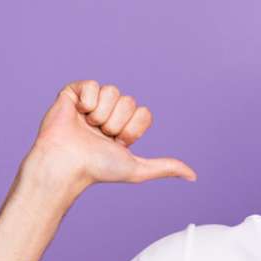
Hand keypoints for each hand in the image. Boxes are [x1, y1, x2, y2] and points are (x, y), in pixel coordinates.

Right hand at [24, 80, 197, 192]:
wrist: (66, 164)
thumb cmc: (97, 169)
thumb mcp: (137, 169)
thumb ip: (165, 167)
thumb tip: (193, 176)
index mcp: (121, 127)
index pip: (143, 113)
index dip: (133, 128)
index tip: (118, 143)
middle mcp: (107, 113)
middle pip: (129, 101)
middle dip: (117, 121)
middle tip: (100, 136)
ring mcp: (90, 103)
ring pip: (112, 91)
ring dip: (102, 113)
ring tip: (88, 127)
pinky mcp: (72, 94)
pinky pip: (92, 84)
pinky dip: (88, 101)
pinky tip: (78, 114)